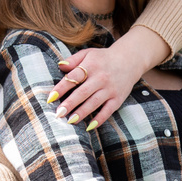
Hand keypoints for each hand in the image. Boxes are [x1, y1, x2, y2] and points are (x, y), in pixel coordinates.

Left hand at [51, 26, 171, 128]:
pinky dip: (99, 119)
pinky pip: (108, 110)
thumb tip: (60, 66)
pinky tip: (89, 126)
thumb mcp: (88, 53)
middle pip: (83, 92)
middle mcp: (101, 78)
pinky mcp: (118, 98)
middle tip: (58, 114)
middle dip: (70, 104)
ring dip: (82, 113)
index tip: (51, 98)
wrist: (130, 60)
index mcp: (91, 65)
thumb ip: (73, 60)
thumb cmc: (103, 58)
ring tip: (70, 121)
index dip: (61, 88)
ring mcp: (110, 89)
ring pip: (94, 103)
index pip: (74, 77)